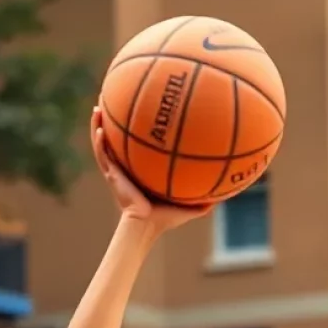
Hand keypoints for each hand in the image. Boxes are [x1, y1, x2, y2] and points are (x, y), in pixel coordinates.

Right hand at [90, 107, 211, 232]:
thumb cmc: (165, 219)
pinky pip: (102, 155)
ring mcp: (117, 170)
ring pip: (104, 143)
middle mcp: (128, 167)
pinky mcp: (112, 175)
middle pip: (119, 139)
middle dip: (116, 120)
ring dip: (98, 125)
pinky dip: (98, 142)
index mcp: (142, 170)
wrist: (146, 227)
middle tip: (115, 100)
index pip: (140, 147)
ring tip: (97, 107)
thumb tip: (230, 190)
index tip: (145, 111)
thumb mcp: (190, 204)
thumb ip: (206, 196)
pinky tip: (99, 128)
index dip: (140, 130)